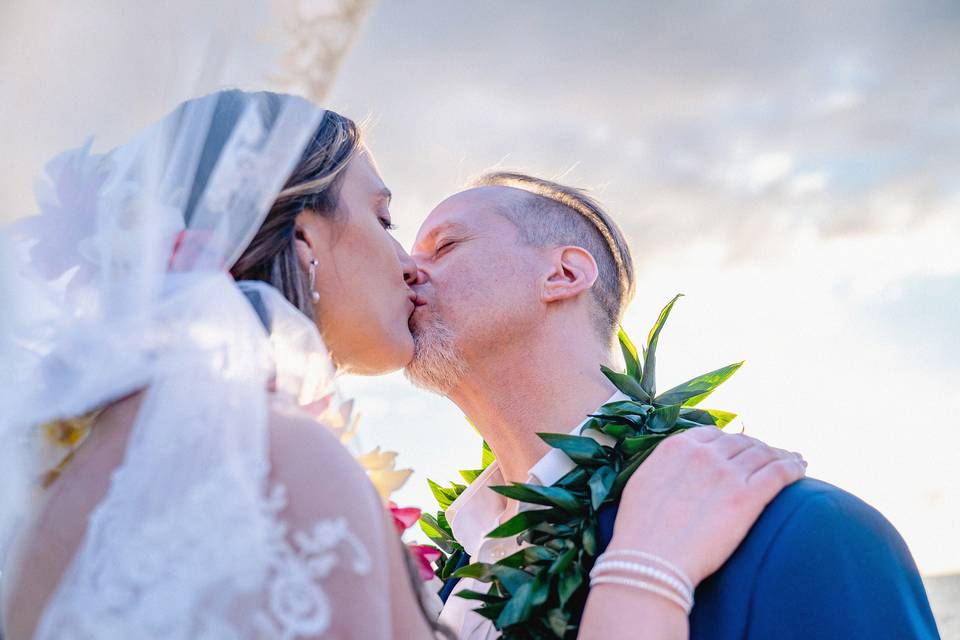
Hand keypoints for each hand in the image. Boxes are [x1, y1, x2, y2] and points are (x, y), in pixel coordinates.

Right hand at [608, 427, 805, 586]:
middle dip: (758, 447)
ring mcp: (726, 474)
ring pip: (763, 454)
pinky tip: (801, 469)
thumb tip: (677, 467)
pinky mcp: (746, 498)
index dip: (731, 442)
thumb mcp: (643, 483)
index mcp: (676, 447)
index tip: (740, 450)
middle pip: (741, 442)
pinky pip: (778, 473)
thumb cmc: (640, 531)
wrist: (649, 561)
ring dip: (781, 455)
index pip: (713, 434)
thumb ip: (664, 466)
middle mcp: (703, 454)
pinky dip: (793, 467)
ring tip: (794, 460)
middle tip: (771, 456)